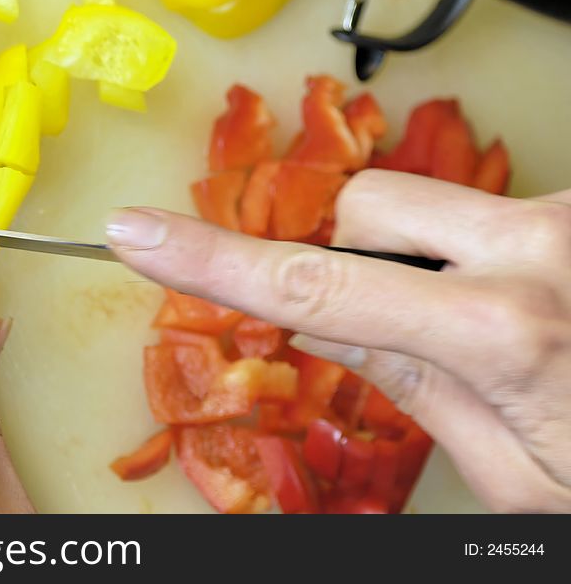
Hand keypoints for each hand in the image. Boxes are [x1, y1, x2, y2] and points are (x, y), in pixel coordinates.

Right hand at [107, 169, 570, 512]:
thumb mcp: (508, 470)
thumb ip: (411, 382)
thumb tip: (329, 321)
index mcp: (504, 335)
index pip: (312, 287)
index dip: (211, 259)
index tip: (139, 233)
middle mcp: (541, 250)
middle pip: (364, 207)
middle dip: (344, 256)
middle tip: (386, 321)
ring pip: (424, 200)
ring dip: (415, 256)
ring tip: (474, 325)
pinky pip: (487, 206)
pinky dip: (471, 251)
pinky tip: (520, 305)